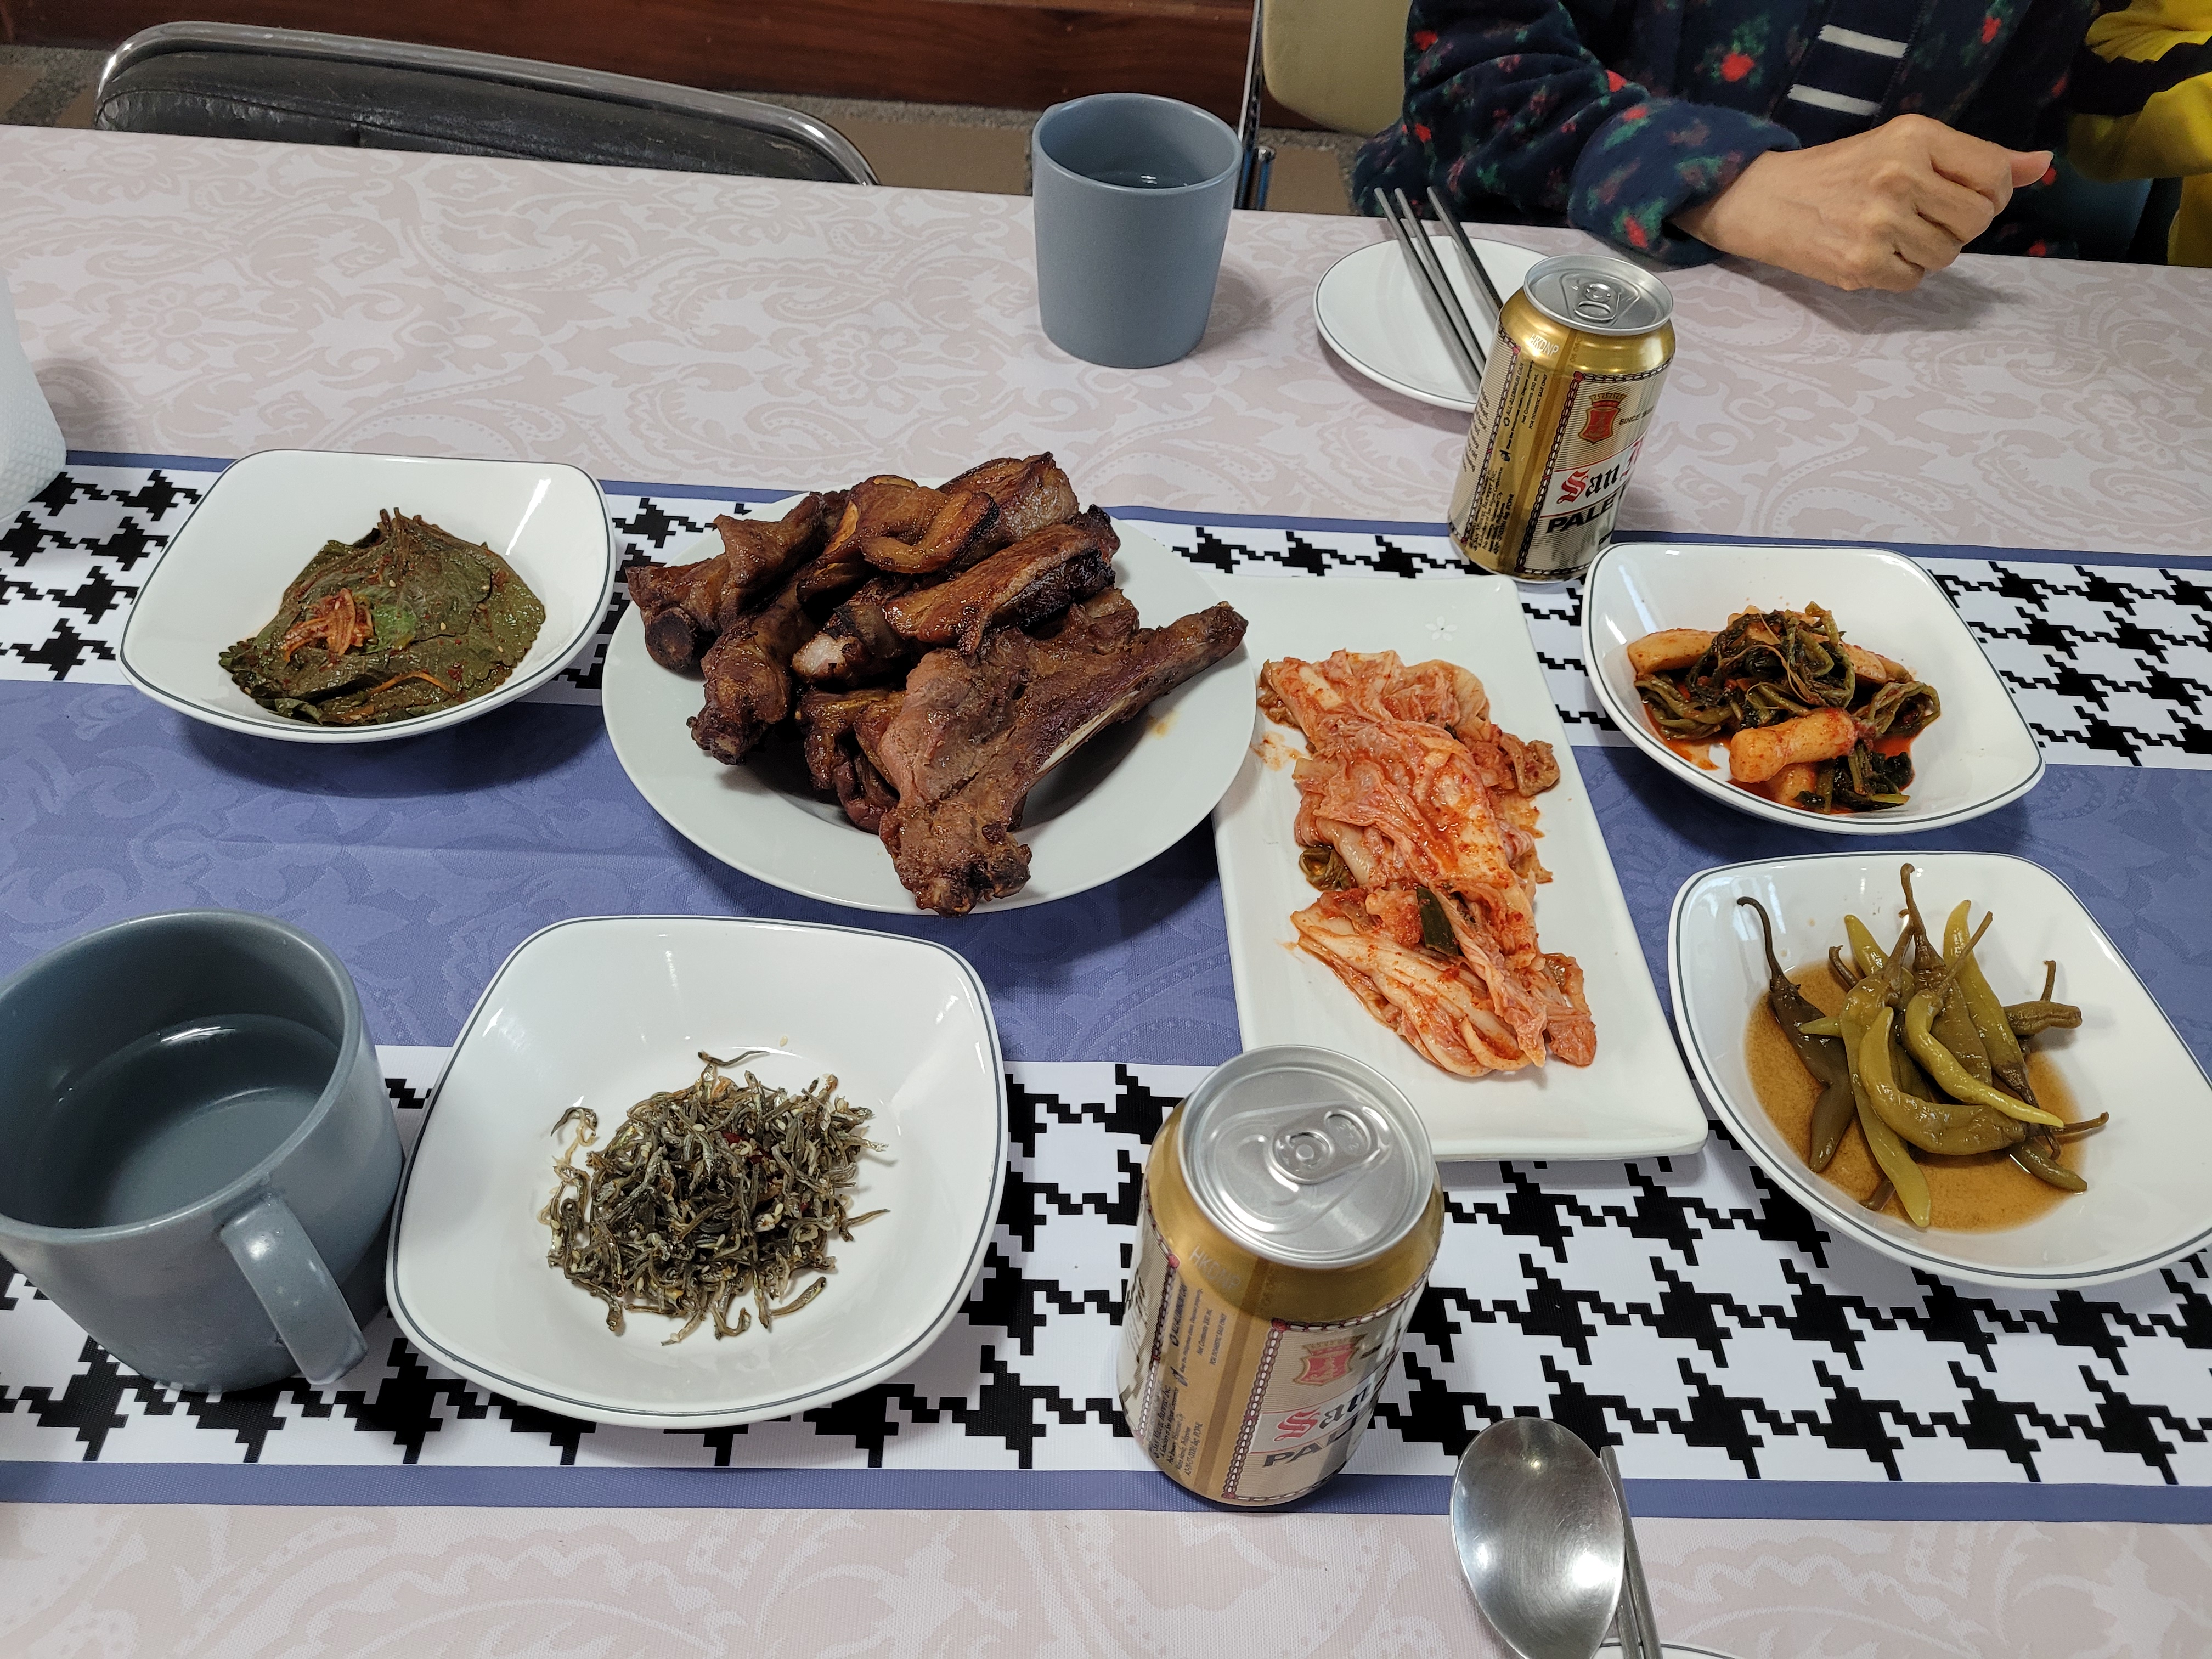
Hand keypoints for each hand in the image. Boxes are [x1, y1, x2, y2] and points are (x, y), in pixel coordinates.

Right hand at [1672, 115, 2050, 291]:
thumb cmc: (1839, 172)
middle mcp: (1900, 176)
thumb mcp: (1905, 146)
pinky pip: (1914, 280)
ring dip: (1928, 252)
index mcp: (1915, 137)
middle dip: (1956, 226)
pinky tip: (1873, 254)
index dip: (1990, 195)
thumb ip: (1976, 156)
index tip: (1962, 197)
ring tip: (1893, 235)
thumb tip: (2043, 166)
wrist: (1763, 200)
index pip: (1993, 176)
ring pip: (1947, 255)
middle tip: (1920, 218)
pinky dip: (1900, 272)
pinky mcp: (1861, 265)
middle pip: (1975, 221)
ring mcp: (1880, 224)